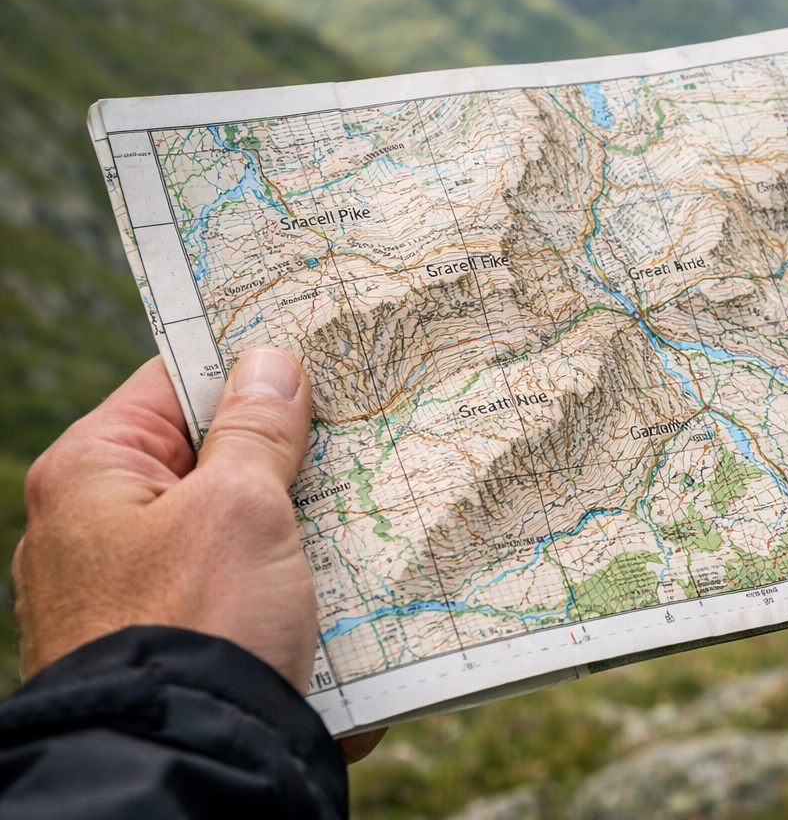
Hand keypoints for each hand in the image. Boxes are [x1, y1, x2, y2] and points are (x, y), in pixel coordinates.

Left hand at [11, 351, 385, 763]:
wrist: (185, 764)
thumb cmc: (199, 627)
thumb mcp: (241, 508)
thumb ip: (259, 431)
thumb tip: (270, 363)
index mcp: (92, 475)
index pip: (175, 383)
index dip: (249, 364)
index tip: (317, 350)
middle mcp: (99, 529)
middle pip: (211, 457)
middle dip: (287, 452)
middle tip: (359, 431)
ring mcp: (135, 590)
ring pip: (236, 526)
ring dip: (300, 522)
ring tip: (367, 510)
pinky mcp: (176, 640)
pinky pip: (242, 588)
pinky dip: (291, 582)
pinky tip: (346, 580)